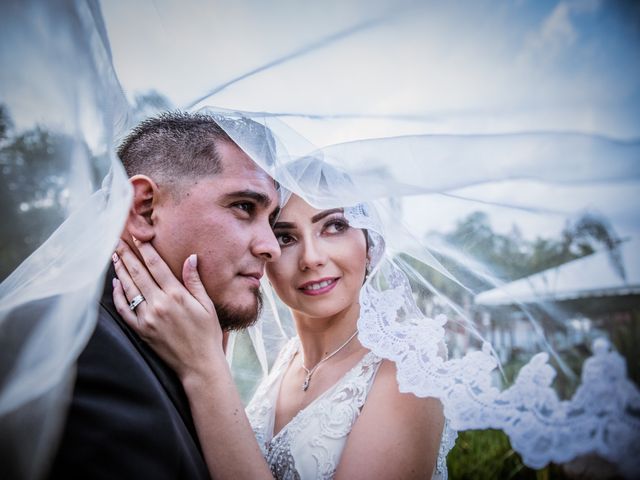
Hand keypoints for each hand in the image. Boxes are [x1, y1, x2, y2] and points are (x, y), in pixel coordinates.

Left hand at [112, 238, 225, 380]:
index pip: (157, 265)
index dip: (146, 249)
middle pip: (139, 273)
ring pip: (129, 288)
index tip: (138, 236)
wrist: (199, 364)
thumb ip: (195, 281)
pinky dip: (118, 295)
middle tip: (117, 240)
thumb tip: (190, 258)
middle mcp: (159, 304)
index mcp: (177, 295)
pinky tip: (116, 284)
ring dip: (120, 270)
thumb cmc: (207, 334)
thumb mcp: (207, 305)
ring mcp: (148, 317)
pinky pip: (124, 310)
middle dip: (127, 255)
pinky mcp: (141, 330)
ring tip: (115, 256)